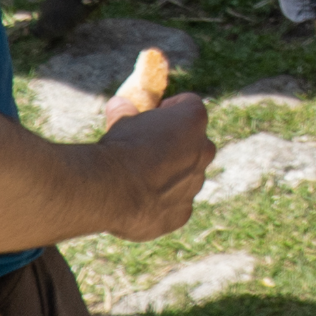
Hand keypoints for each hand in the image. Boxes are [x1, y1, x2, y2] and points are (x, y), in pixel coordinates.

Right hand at [93, 94, 216, 240]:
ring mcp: (196, 183)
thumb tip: (119, 103)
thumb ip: (125, 112)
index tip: (152, 114)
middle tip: (147, 149)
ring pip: (185, 176)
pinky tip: (137, 203)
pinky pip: (174, 205)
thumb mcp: (120, 121)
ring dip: (169, 175)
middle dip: (175, 144)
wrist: (112, 189)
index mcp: (193, 119)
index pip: (188, 105)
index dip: (169, 108)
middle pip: (194, 142)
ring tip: (137, 179)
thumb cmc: (119, 148)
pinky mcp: (183, 213)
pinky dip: (160, 204)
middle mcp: (203, 150)